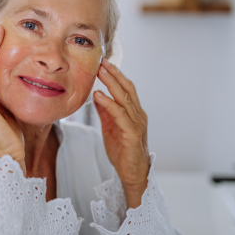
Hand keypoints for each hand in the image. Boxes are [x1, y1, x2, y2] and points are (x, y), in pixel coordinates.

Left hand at [93, 59, 149, 208]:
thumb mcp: (110, 127)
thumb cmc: (123, 151)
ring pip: (124, 98)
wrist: (133, 174)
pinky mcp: (133, 134)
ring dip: (111, 83)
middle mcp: (138, 115)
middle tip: (101, 60)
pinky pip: (120, 115)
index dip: (116, 74)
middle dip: (114, 73)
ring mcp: (137, 124)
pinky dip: (109, 103)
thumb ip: (106, 112)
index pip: (126, 88)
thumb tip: (96, 95)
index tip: (103, 62)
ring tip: (99, 72)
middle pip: (127, 88)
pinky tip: (99, 95)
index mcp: (134, 112)